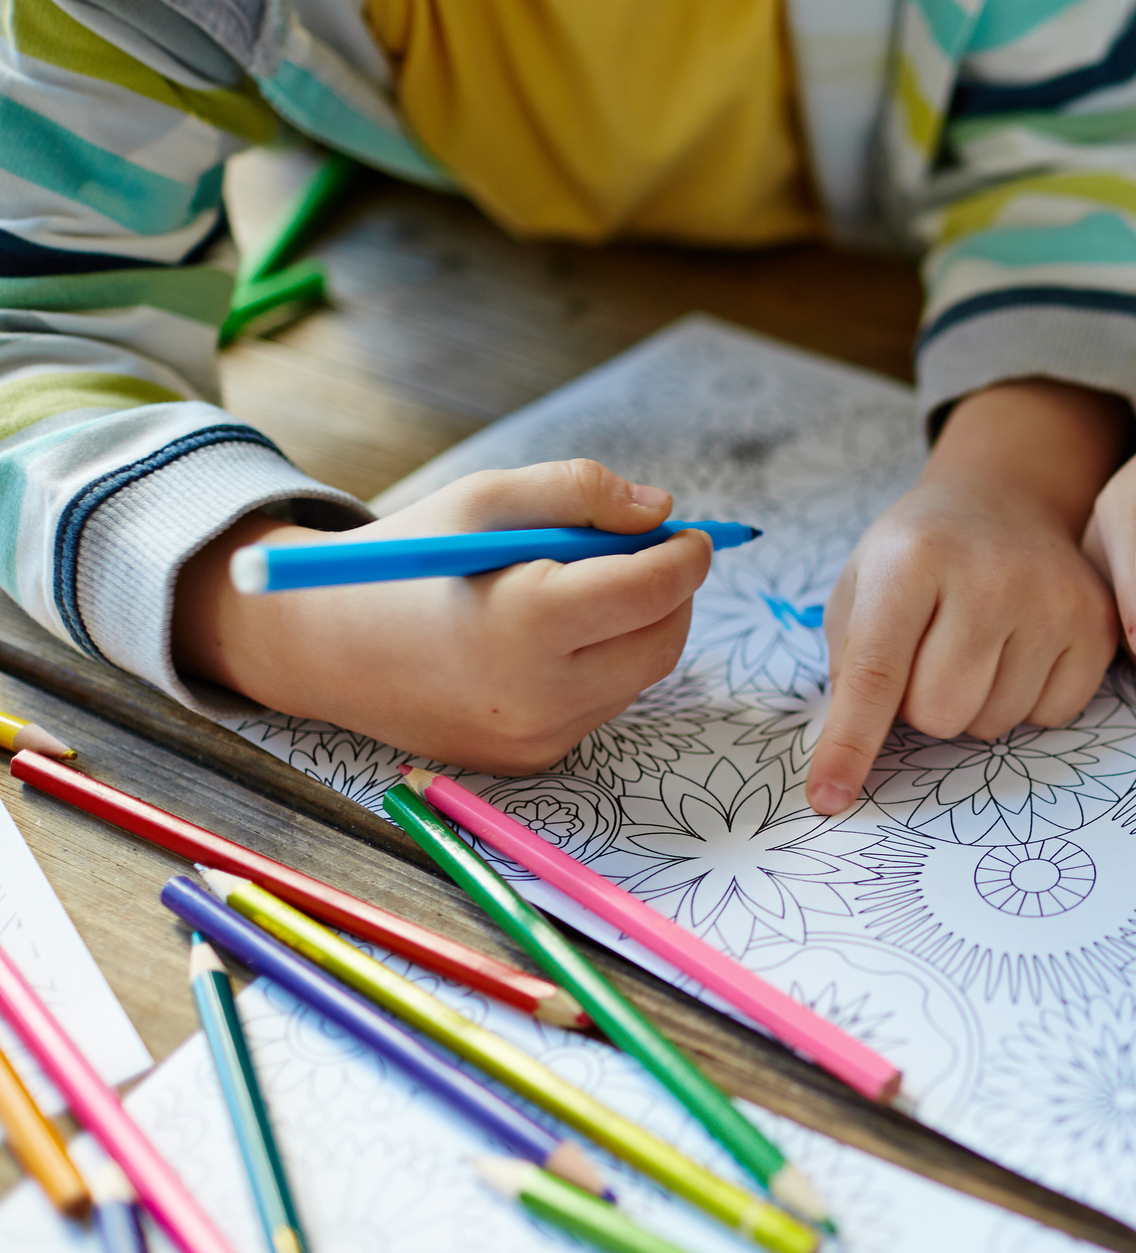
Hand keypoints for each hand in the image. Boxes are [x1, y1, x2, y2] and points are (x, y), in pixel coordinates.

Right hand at [175, 459, 710, 773]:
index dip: (686, 557)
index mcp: (527, 619)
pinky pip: (599, 706)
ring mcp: (536, 736)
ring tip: (592, 588)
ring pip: (636, 677)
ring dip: (638, 630)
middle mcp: (538, 692)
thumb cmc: (408, 559)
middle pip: (660, 642)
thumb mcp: (486, 499)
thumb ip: (579, 492)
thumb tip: (660, 512)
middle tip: (656, 556)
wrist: (323, 645)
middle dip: (674, 595)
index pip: (651, 589)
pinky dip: (602, 666)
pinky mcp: (531, 760)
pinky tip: (554, 637)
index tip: (695, 534)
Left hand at [805, 381, 1126, 814]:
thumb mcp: (862, 588)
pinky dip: (1024, 701)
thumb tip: (847, 763)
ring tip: (977, 646)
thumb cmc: (919, 558)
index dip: (850, 743)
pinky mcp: (1095, 624)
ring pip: (993, 723)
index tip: (830, 799)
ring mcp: (1052, 599)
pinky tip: (1019, 650)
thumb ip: (849, 668)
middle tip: (929, 657)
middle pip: (939, 714)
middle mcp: (988, 575)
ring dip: (974, 703)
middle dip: (922, 706)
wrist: (1002, 505)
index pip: (875, 673)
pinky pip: (1049, 717)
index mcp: (913, 559)